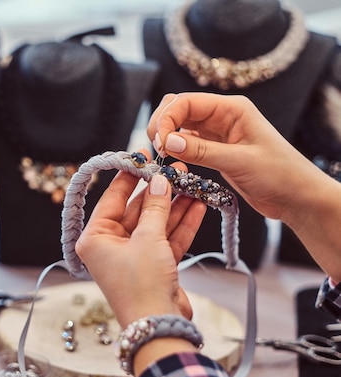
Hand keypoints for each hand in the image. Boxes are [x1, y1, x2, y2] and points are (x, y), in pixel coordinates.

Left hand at [75, 152, 206, 327]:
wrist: (160, 326)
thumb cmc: (142, 284)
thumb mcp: (148, 239)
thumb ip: (155, 208)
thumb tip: (159, 181)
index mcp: (96, 239)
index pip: (112, 200)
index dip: (129, 177)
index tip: (142, 157)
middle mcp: (110, 247)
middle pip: (136, 211)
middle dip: (158, 191)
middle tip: (175, 170)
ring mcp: (134, 257)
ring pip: (155, 224)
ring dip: (174, 205)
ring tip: (191, 182)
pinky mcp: (154, 266)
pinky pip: (167, 239)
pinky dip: (181, 224)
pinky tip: (197, 204)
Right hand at [147, 92, 340, 281]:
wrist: (297, 197)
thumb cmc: (280, 174)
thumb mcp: (239, 162)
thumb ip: (202, 151)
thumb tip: (169, 141)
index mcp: (232, 108)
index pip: (187, 102)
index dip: (168, 119)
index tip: (161, 144)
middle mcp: (221, 116)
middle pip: (178, 108)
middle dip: (162, 124)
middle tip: (158, 149)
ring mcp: (216, 132)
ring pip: (179, 125)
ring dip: (166, 137)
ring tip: (162, 156)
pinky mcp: (213, 149)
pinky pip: (185, 143)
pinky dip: (174, 150)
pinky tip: (172, 162)